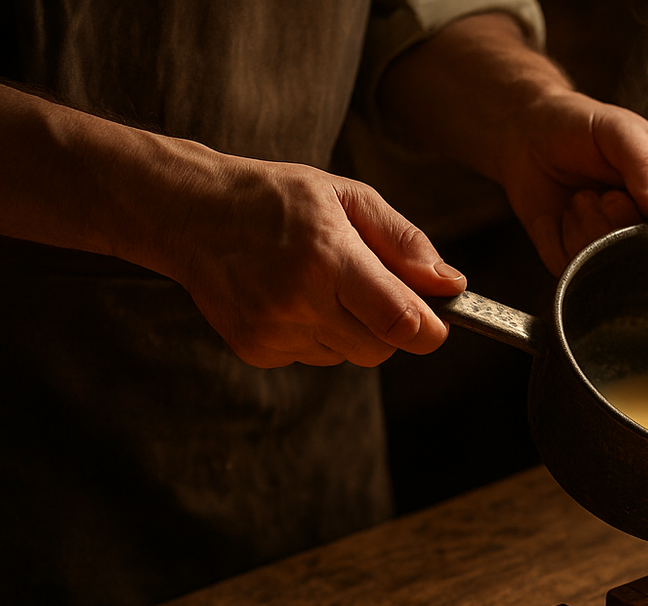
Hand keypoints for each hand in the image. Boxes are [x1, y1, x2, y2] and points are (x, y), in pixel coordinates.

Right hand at [169, 158, 465, 366]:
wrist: (189, 211)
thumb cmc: (277, 199)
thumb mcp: (348, 198)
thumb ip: (405, 243)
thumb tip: (451, 285)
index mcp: (329, 257)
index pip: (400, 321)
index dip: (429, 329)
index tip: (436, 321)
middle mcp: (300, 301)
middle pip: (382, 348)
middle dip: (390, 325)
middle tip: (369, 285)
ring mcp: (274, 330)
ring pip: (350, 355)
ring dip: (352, 328)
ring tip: (321, 283)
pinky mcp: (256, 349)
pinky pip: (316, 357)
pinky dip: (317, 335)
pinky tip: (292, 298)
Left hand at [488, 91, 647, 274]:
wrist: (527, 132)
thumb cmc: (579, 124)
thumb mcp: (618, 131)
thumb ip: (647, 166)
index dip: (645, 218)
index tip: (620, 193)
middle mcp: (646, 223)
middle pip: (639, 253)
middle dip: (609, 222)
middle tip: (593, 194)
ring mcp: (611, 244)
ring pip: (603, 264)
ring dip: (580, 228)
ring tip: (576, 200)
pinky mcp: (576, 258)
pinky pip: (570, 270)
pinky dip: (554, 240)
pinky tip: (555, 216)